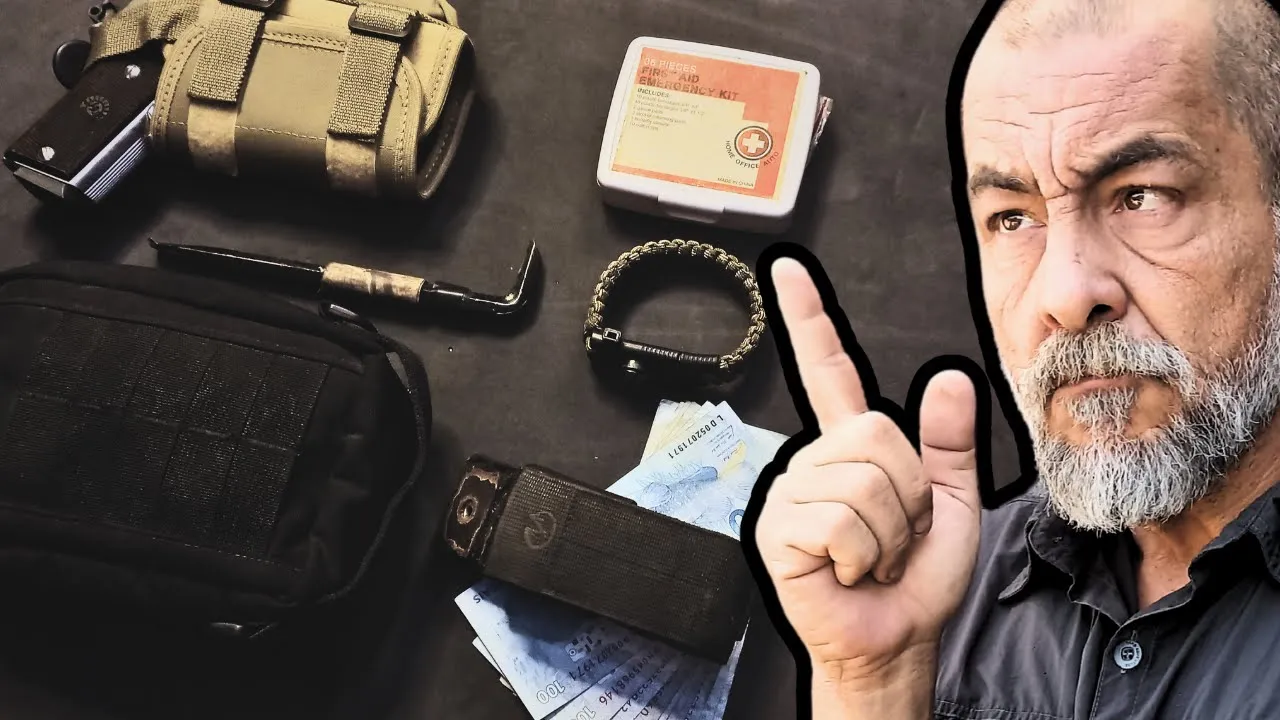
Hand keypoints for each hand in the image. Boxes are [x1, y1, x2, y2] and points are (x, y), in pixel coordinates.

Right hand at [754, 257, 982, 684]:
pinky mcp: (778, 529)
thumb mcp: (950, 503)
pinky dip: (863, 555)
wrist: (894, 638)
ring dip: (888, 532)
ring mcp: (792, 492)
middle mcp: (814, 459)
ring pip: (863, 480)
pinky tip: (849, 571)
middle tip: (893, 536)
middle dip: (908, 494)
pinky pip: (840, 520)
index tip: (785, 269)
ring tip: (872, 557)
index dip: (808, 318)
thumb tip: (951, 377)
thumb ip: (949, 442)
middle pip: (876, 434)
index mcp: (852, 446)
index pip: (829, 370)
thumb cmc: (916, 577)